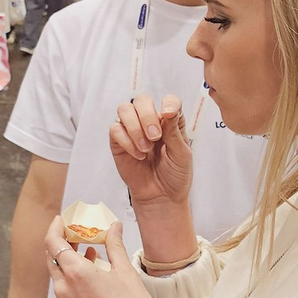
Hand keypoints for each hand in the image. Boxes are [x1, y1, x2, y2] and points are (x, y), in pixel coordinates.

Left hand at [46, 220, 179, 297]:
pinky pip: (64, 286)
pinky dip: (71, 273)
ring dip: (67, 257)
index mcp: (75, 273)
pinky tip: (91, 269)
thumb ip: (114, 246)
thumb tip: (113, 226)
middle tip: (77, 231)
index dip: (55, 227)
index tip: (62, 218)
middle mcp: (64, 287)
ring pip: (57, 272)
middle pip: (52, 256)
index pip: (52, 242)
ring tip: (88, 248)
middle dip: (62, 241)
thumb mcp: (126, 273)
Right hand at [110, 95, 191, 210]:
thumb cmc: (175, 175)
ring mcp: (132, 130)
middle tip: (155, 137)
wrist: (161, 197)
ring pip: (124, 109)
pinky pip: (115, 130)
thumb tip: (167, 110)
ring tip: (146, 148)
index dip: (168, 103)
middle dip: (147, 116)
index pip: (169, 100)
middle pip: (141, 100)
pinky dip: (127, 142)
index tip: (168, 114)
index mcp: (170, 121)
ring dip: (135, 128)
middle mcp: (150, 121)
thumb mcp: (182, 154)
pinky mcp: (118, 142)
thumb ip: (174, 131)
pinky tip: (138, 155)